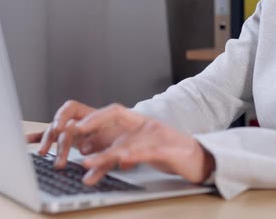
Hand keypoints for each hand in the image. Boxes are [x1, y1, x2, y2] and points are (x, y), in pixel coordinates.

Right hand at [26, 100, 143, 167]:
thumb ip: (105, 150)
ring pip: (55, 132)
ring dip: (47, 142)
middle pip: (62, 123)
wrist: (133, 142)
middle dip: (56, 138)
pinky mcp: (68, 140)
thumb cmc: (127, 138)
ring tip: (43, 153)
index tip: (61, 128)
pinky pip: (50, 137)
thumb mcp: (119, 144)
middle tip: (53, 151)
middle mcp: (80, 120)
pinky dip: (37, 138)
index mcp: (91, 114)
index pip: (71, 108)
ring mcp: (73, 130)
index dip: (63, 116)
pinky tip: (26, 140)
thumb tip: (85, 154)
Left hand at [73, 106, 215, 185]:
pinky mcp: (169, 151)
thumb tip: (99, 159)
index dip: (94, 116)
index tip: (75, 125)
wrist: (202, 159)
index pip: (114, 112)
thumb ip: (122, 152)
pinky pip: (148, 152)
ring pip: (127, 141)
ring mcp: (158, 136)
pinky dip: (134, 157)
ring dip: (106, 153)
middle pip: (117, 117)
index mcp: (141, 123)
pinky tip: (123, 162)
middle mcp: (147, 125)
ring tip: (87, 162)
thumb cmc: (171, 154)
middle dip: (94, 122)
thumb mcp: (143, 151)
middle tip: (73, 131)